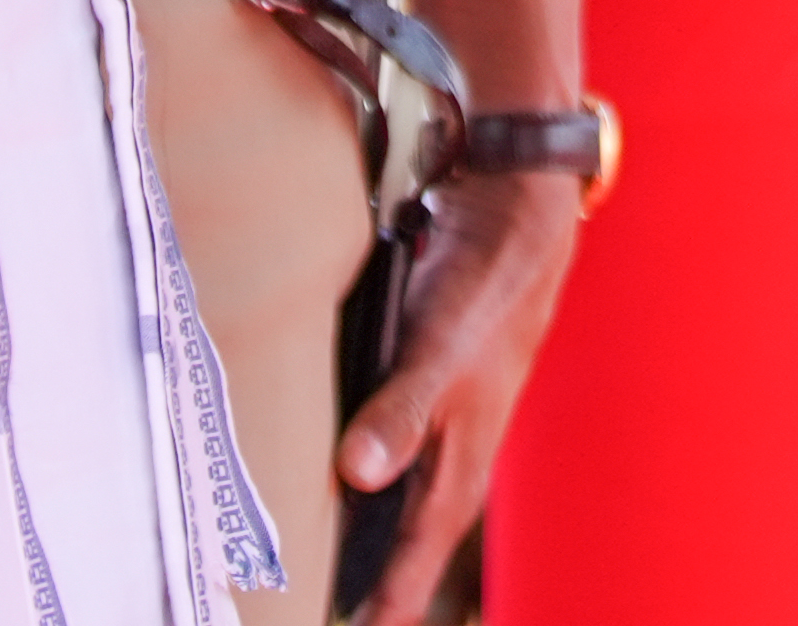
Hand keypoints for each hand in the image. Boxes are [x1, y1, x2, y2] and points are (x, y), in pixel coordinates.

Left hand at [331, 166, 584, 617]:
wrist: (510, 212)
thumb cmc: (487, 288)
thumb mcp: (441, 352)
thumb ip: (400, 413)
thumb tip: (356, 475)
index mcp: (457, 471)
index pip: (408, 571)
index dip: (374, 611)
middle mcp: (442, 459)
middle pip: (388, 547)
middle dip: (350, 583)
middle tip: (297, 604)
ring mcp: (426, 427)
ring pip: (375, 500)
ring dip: (338, 529)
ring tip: (288, 557)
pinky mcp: (407, 392)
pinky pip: (366, 449)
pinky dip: (335, 469)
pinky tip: (295, 466)